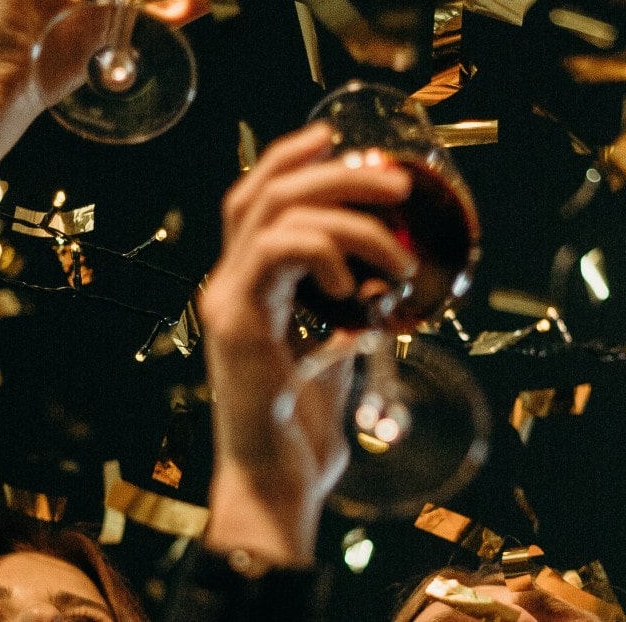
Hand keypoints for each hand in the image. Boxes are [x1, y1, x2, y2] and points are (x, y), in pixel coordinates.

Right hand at [197, 122, 415, 564]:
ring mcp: (226, 300)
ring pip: (274, 214)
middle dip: (331, 173)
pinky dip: (324, 251)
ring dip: (348, 218)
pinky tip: (353, 285)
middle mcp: (228, 284)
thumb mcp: (333, 353)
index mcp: (248, 286)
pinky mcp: (236, 321)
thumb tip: (382, 281)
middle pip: (263, 192)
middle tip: (393, 180)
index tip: (334, 138)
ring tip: (399, 254)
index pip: (256, 200)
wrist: (275, 485)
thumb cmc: (302, 429)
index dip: (290, 159)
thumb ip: (344, 312)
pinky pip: (278, 253)